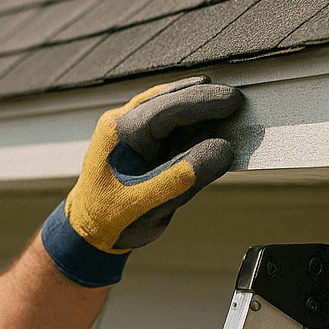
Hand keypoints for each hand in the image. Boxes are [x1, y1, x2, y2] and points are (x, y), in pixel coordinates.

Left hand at [65, 76, 242, 251]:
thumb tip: (223, 149)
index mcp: (119, 134)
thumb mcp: (147, 203)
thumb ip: (182, 177)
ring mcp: (131, 128)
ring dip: (198, 106)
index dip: (202, 102)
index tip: (233, 101)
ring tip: (228, 109)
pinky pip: (169, 123)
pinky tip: (211, 123)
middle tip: (238, 101)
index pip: (166, 109)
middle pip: (169, 99)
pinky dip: (191, 121)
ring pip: (169, 106)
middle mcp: (123, 123)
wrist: (91, 230)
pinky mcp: (142, 139)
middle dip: (204, 98)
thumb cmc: (110, 219)